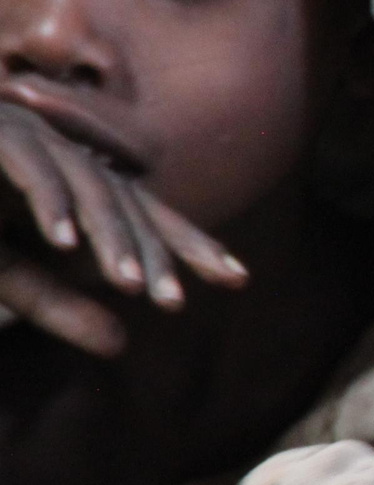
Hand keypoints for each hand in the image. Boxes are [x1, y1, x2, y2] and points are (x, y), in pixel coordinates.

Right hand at [0, 104, 245, 355]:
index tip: (239, 278)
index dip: (191, 245)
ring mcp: (30, 140)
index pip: (146, 217)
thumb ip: (59, 305)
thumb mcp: (8, 274)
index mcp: (77, 185)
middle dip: (158, 250)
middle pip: (129, 202)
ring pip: (87, 188)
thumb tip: (123, 345)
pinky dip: (49, 203)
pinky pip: (31, 168)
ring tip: (131, 284)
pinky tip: (64, 241)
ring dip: (109, 236)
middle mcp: (64, 157)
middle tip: (178, 299)